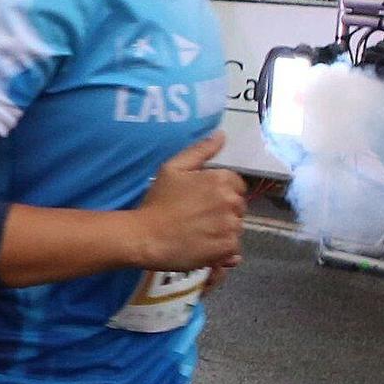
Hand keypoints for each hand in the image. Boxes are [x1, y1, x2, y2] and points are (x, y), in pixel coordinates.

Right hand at [129, 133, 244, 272]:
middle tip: (198, 218)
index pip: (237, 185)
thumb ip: (200, 150)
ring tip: (199, 233)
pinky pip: (233, 247)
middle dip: (223, 211)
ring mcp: (231, 225)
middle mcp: (230, 201)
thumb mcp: (172, 168)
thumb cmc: (157, 202)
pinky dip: (221, 248)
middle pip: (238, 207)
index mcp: (220, 179)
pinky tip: (203, 245)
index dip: (220, 193)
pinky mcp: (227, 247)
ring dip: (223, 230)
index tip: (202, 201)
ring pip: (236, 227)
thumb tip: (222, 135)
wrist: (145, 237)